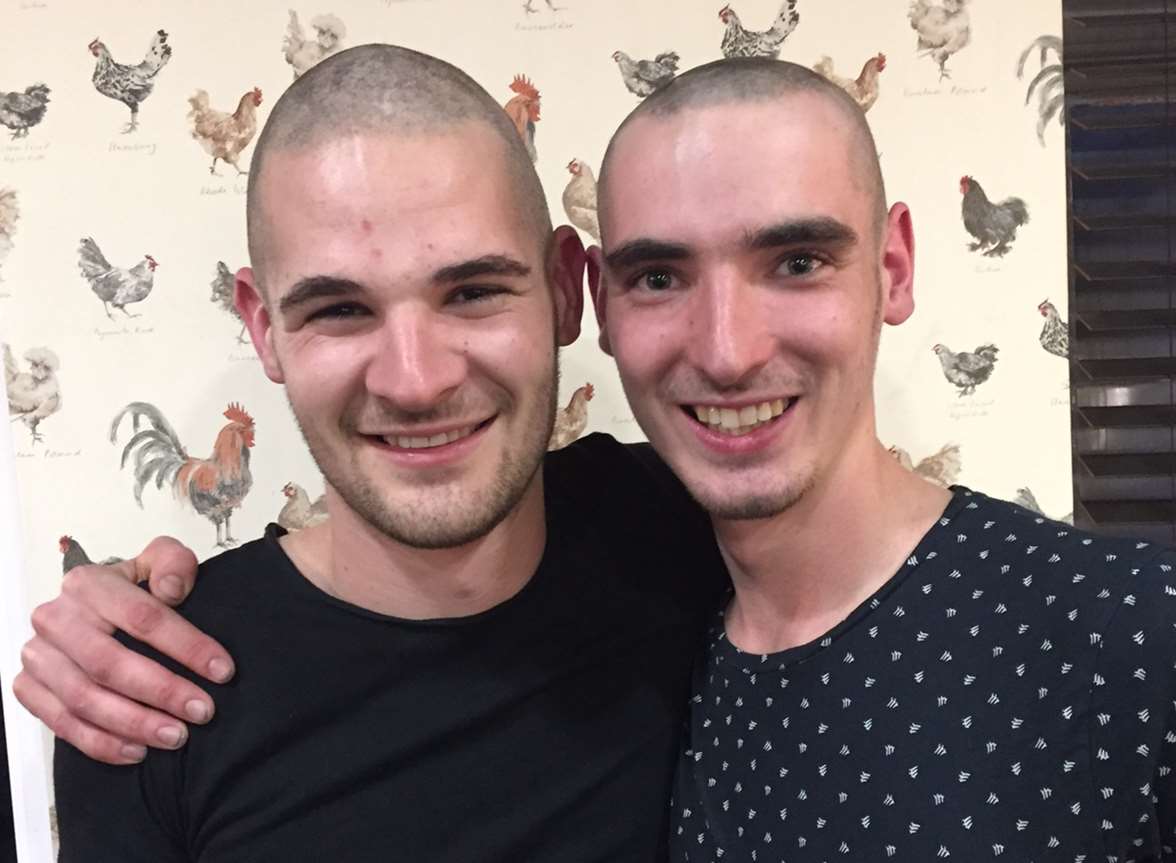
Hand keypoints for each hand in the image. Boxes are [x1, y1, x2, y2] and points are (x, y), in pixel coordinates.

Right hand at [12, 536, 234, 764]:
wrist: (91, 608)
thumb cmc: (132, 590)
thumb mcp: (160, 562)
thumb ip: (174, 563)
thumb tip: (171, 590)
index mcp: (90, 584)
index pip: (143, 617)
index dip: (187, 646)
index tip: (222, 671)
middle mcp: (56, 618)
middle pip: (110, 664)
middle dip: (162, 692)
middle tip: (202, 711)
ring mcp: (37, 656)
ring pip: (84, 699)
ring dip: (134, 724)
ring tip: (176, 736)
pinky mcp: (28, 687)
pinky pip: (61, 724)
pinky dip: (100, 743)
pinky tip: (138, 750)